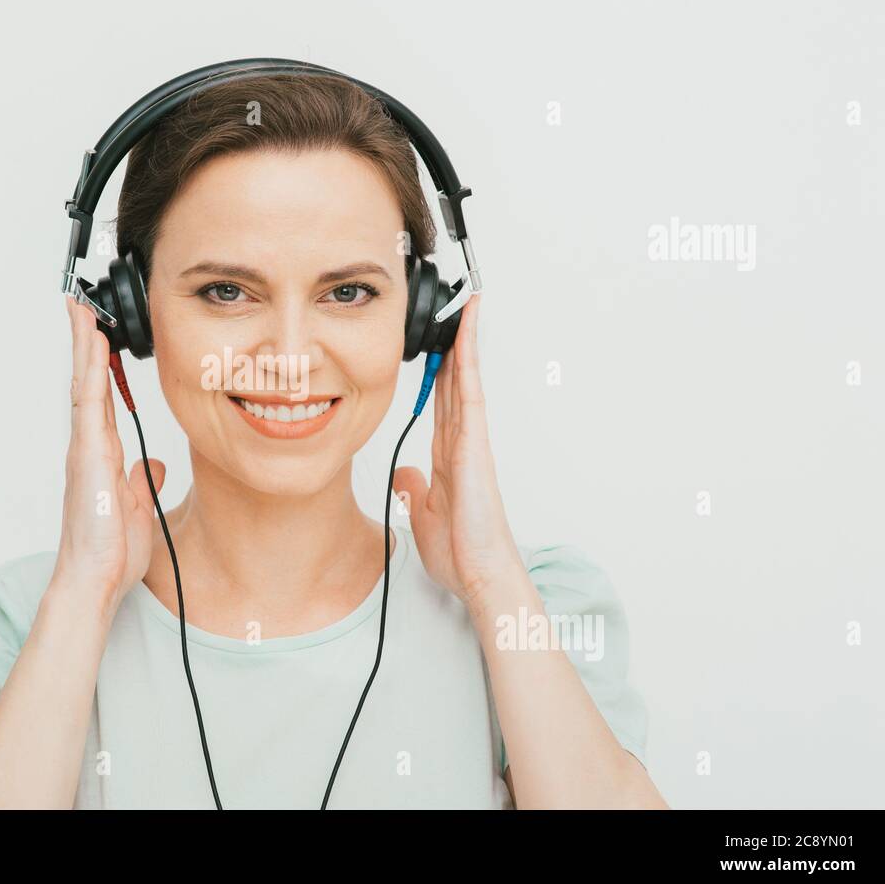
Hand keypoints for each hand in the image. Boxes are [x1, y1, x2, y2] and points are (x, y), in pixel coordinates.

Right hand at [53, 296, 165, 617]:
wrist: (95, 580)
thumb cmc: (111, 552)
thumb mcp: (138, 507)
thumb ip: (143, 480)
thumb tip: (155, 465)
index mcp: (103, 455)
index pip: (101, 398)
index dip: (99, 365)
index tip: (98, 335)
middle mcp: (90, 447)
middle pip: (86, 383)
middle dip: (84, 344)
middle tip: (80, 306)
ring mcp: (85, 450)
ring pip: (84, 386)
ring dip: (83, 348)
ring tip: (82, 311)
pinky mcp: (89, 457)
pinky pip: (90, 405)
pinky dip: (91, 373)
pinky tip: (93, 347)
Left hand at [392, 294, 528, 625]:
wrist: (480, 575)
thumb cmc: (461, 553)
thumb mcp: (423, 515)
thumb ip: (415, 489)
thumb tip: (404, 473)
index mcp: (448, 458)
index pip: (442, 404)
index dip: (440, 373)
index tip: (437, 346)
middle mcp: (463, 444)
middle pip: (456, 384)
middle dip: (455, 347)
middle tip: (456, 311)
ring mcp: (472, 442)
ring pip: (467, 381)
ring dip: (466, 344)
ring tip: (468, 308)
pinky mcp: (476, 446)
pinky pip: (471, 394)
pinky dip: (469, 363)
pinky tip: (466, 336)